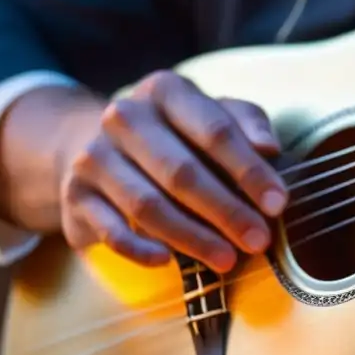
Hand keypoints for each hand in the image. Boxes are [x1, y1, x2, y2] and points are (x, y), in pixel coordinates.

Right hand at [59, 71, 286, 272]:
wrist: (100, 145)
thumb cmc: (177, 134)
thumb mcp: (214, 115)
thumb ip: (247, 124)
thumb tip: (269, 149)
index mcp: (165, 91)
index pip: (214, 131)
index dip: (250, 170)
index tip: (278, 204)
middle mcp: (124, 117)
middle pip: (181, 172)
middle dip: (226, 211)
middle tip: (259, 240)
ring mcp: (95, 156)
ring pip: (148, 205)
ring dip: (192, 237)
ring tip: (228, 259)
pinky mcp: (76, 196)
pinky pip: (111, 230)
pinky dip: (140, 249)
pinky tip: (168, 262)